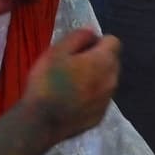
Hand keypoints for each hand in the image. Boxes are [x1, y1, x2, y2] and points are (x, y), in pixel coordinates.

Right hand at [0, 29, 119, 154]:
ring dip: (96, 77)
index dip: (97, 41)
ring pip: (107, 81)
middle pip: (112, 61)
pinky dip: (91, 96)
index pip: (114, 41)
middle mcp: (112, 80)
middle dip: (98, 59)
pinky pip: (100, 99)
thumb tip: (92, 32)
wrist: (41, 122)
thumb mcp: (57, 51)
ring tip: (72, 83)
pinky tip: (72, 100)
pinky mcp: (100, 116)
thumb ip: (79, 36)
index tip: (80, 48)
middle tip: (73, 65)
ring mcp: (108, 100)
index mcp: (104, 61)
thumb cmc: (47, 81)